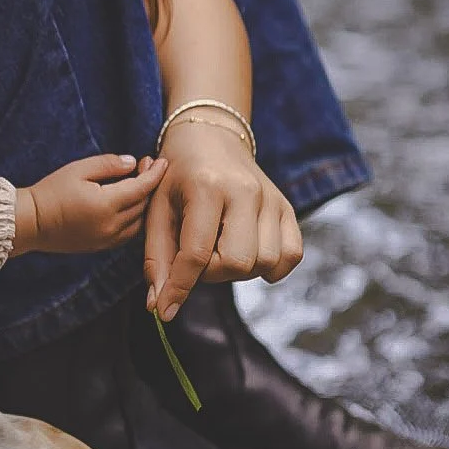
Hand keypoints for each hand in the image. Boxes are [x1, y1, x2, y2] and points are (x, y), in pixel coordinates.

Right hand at [14, 154, 165, 256]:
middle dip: (149, 185)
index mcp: (106, 204)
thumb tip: (131, 162)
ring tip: (139, 185)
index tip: (162, 161)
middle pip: (143, 205)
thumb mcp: (78, 170)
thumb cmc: (51, 192)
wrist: (30, 223)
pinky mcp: (101, 246)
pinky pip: (128, 233)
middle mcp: (111, 225)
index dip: (154, 173)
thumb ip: (108, 165)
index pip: (141, 188)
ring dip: (144, 204)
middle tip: (146, 166)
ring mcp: (107, 239)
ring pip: (139, 222)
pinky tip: (129, 205)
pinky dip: (134, 218)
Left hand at [144, 121, 302, 321]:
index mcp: (206, 187)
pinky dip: (272, 267)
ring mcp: (271, 198)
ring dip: (238, 270)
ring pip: (265, 263)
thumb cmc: (176, 176)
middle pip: (237, 263)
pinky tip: (249, 254)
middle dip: (211, 273)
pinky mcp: (287, 207)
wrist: (209, 137)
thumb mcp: (156, 209)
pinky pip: (291, 255)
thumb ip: (156, 258)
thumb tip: (159, 306)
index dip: (179, 287)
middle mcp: (245, 191)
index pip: (197, 252)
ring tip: (220, 249)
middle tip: (197, 256)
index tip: (165, 310)